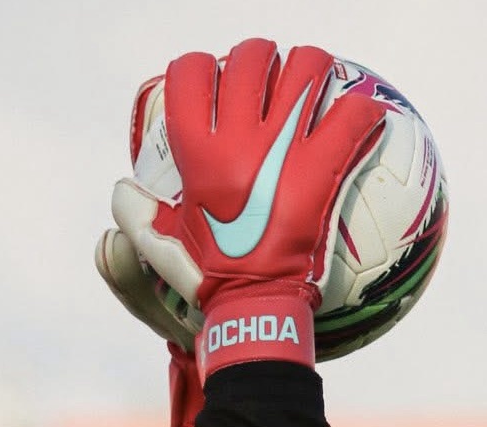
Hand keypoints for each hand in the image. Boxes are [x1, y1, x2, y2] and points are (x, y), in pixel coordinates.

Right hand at [112, 38, 384, 378]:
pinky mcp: (322, 170)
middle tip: (270, 78)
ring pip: (305, 68)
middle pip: (250, 59)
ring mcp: (282, 152)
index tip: (214, 82)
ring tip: (315, 84)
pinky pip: (351, 117)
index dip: (199, 67)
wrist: (254, 308)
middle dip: (260, 58)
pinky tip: (362, 118)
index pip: (187, 76)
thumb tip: (123, 187)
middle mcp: (236, 143)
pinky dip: (362, 112)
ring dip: (312, 67)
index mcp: (196, 155)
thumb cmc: (207, 279)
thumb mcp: (160, 246)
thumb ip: (137, 215)